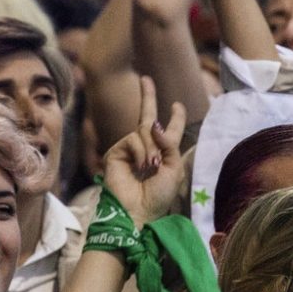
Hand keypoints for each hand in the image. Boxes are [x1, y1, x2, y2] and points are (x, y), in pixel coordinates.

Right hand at [102, 77, 190, 222]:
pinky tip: (140, 167)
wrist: (137, 212)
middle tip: (145, 79)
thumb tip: (153, 124)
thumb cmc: (159, 196)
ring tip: (151, 169)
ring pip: (144, 132)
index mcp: (164, 155)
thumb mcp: (174, 169)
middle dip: (147, 97)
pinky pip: (133, 139)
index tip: (177, 105)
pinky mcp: (115, 152)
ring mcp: (129, 150)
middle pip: (147, 117)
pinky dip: (141, 152)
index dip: (175, 118)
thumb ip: (169, 144)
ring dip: (151, 150)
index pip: (170, 131)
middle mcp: (146, 149)